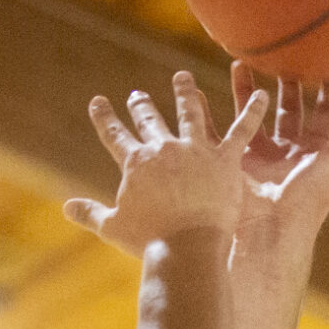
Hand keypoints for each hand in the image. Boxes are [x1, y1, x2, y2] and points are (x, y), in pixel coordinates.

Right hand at [65, 71, 269, 252]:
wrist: (186, 250)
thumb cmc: (149, 242)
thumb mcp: (113, 227)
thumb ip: (90, 213)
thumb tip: (66, 208)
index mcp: (135, 162)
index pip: (114, 134)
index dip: (105, 117)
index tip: (98, 102)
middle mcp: (163, 148)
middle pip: (150, 120)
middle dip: (142, 105)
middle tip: (138, 96)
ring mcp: (195, 150)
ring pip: (191, 112)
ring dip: (186, 93)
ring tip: (183, 79)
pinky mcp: (224, 160)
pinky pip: (242, 130)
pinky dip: (254, 111)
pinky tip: (263, 94)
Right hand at [229, 65, 328, 259]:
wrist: (271, 231)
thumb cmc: (312, 197)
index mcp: (318, 151)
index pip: (326, 110)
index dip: (328, 85)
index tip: (327, 56)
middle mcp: (289, 152)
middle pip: (289, 109)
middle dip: (286, 81)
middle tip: (283, 52)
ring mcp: (261, 156)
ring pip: (254, 114)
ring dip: (248, 88)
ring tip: (241, 61)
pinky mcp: (236, 162)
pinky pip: (222, 130)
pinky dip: (211, 110)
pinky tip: (203, 89)